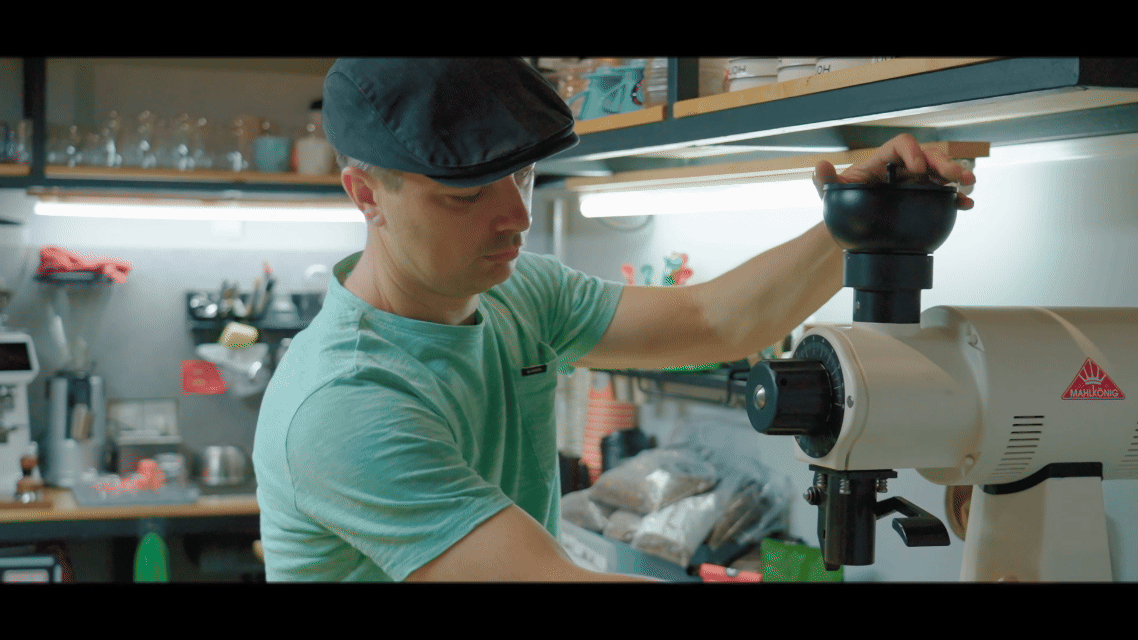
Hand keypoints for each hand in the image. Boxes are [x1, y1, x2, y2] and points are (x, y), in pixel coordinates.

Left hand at [812, 133, 975, 209]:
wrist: (851, 231)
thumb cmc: (842, 206)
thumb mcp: (832, 195)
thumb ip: (826, 181)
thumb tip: (820, 166)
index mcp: (882, 160)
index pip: (901, 144)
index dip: (912, 152)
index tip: (916, 170)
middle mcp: (902, 168)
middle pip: (928, 156)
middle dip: (943, 163)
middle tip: (956, 176)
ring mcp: (915, 184)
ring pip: (939, 173)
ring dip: (956, 176)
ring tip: (969, 185)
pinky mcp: (923, 201)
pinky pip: (943, 196)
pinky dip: (955, 199)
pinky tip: (965, 205)